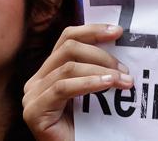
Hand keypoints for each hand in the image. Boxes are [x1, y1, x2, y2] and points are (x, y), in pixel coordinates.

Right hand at [22, 24, 133, 140]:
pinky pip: (63, 88)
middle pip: (68, 48)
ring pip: (68, 67)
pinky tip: (107, 84)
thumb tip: (119, 42)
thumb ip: (97, 68)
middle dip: (101, 54)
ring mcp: (32, 96)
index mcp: (49, 71)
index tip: (117, 31)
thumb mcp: (94, 90)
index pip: (68, 39)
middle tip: (125, 69)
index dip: (92, 31)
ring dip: (101, 71)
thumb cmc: (88, 126)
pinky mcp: (34, 112)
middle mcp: (36, 80)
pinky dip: (88, 83)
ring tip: (124, 80)